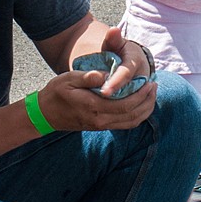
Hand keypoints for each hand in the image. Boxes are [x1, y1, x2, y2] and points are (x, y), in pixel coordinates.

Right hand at [38, 27, 156, 130]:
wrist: (45, 114)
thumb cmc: (56, 92)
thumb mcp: (68, 79)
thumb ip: (88, 77)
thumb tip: (107, 74)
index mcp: (94, 107)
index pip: (125, 105)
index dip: (141, 95)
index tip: (149, 82)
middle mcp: (100, 120)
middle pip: (132, 116)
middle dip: (147, 102)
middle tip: (155, 86)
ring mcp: (100, 126)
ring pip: (130, 123)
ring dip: (144, 110)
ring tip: (151, 95)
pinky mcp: (100, 127)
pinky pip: (124, 125)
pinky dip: (136, 116)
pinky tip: (139, 104)